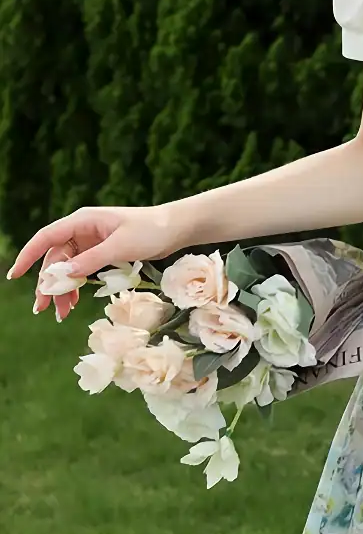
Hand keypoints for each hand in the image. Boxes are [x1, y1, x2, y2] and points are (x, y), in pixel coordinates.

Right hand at [5, 204, 189, 320]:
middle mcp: (83, 229)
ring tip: (62, 313)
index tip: (14, 275)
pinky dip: (76, 285)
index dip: (29, 256)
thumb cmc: (151, 231)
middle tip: (44, 309)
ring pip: (67, 267)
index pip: (47, 237)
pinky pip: (81, 270)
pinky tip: (74, 302)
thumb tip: (63, 275)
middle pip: (55, 257)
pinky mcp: (102, 251)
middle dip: (48, 283)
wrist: (176, 228)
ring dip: (62, 289)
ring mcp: (92, 241)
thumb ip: (91, 260)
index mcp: (83, 221)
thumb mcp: (120, 246)